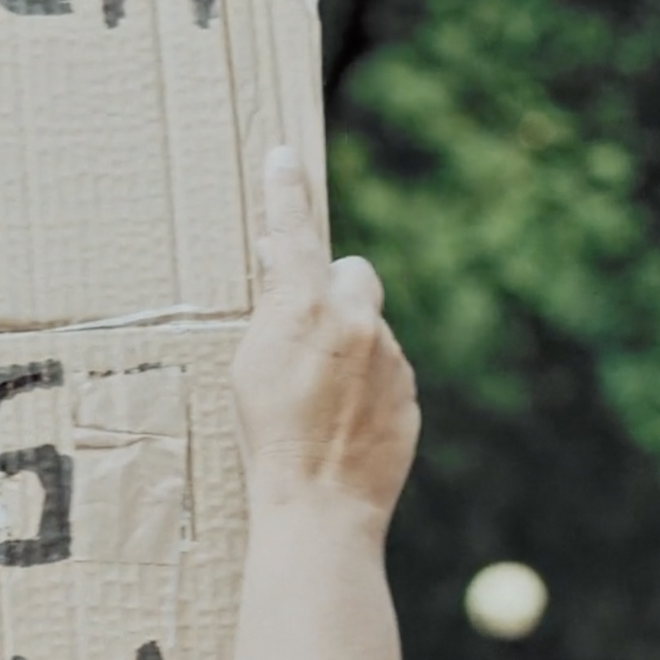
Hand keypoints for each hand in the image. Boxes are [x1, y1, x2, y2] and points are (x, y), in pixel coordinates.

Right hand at [230, 146, 418, 531]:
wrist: (320, 503)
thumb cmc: (268, 436)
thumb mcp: (250, 363)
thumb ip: (274, 309)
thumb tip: (284, 267)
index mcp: (304, 308)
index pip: (294, 233)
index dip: (285, 193)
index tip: (284, 156)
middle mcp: (355, 321)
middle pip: (352, 272)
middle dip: (332, 288)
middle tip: (304, 328)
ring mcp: (389, 356)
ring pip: (370, 324)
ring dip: (348, 342)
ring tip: (318, 396)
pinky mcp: (409, 392)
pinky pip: (386, 367)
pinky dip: (366, 381)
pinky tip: (342, 419)